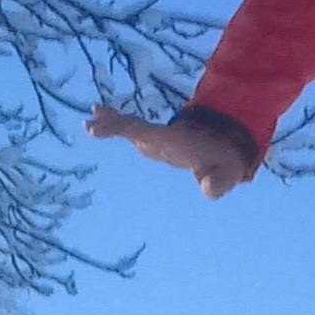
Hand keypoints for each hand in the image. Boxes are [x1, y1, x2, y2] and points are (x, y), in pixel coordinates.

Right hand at [85, 104, 250, 199]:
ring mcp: (155, 136)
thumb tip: (209, 190)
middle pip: (134, 128)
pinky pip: (128, 130)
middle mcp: (161, 136)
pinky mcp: (151, 139)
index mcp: (174, 141)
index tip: (111, 129)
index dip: (131, 130)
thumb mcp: (226, 174)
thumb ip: (217, 183)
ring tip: (88, 125)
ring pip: (128, 127)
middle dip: (115, 126)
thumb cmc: (223, 161)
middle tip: (91, 127)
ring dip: (109, 124)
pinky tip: (95, 127)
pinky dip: (113, 127)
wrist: (222, 144)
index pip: (149, 134)